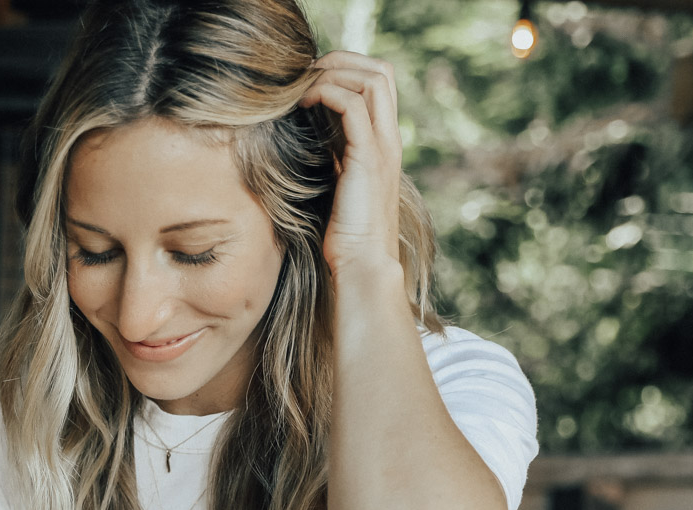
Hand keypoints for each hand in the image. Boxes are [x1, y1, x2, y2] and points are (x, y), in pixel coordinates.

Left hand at [297, 49, 402, 276]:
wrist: (362, 265)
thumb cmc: (345, 235)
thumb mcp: (338, 185)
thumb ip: (333, 158)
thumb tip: (307, 137)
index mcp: (383, 143)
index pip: (379, 83)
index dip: (347, 70)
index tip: (312, 80)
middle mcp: (388, 139)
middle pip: (382, 71)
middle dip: (343, 61)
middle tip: (307, 73)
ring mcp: (382, 147)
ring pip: (372, 80)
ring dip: (334, 73)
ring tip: (304, 86)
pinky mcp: (368, 158)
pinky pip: (354, 106)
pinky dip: (328, 93)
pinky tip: (305, 103)